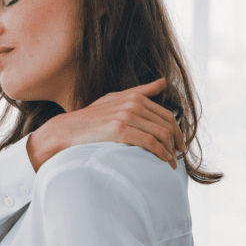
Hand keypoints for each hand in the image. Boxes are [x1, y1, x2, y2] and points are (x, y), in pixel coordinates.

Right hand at [27, 78, 184, 171]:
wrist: (66, 130)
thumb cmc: (89, 118)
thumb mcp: (114, 100)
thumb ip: (139, 92)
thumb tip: (163, 82)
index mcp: (134, 97)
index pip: (166, 115)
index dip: (177, 131)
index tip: (179, 145)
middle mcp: (132, 104)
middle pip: (167, 125)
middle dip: (176, 142)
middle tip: (178, 156)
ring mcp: (126, 116)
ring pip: (160, 134)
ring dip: (169, 151)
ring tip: (170, 163)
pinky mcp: (119, 130)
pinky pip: (149, 142)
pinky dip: (159, 153)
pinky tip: (161, 161)